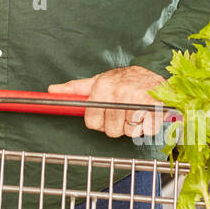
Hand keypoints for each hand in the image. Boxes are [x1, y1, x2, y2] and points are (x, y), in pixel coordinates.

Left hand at [48, 66, 166, 138]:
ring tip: (136, 111)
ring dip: (133, 126)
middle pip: (110, 130)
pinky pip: (146, 132)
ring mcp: (137, 100)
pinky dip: (148, 127)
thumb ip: (77, 89)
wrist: (155, 76)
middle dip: (117, 124)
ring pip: (128, 132)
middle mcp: (119, 93)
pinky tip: (147, 114)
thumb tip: (53, 90)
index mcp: (103, 86)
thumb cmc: (126, 80)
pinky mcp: (155, 108)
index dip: (98, 121)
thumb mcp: (100, 80)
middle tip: (123, 111)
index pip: (91, 121)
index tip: (105, 114)